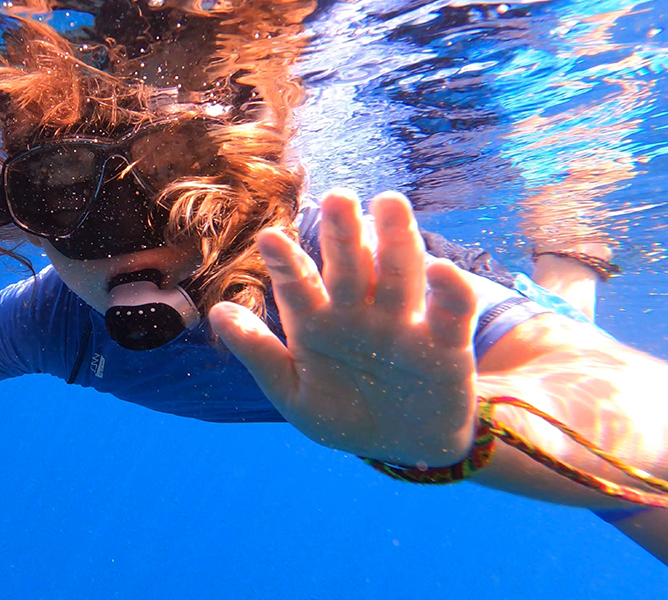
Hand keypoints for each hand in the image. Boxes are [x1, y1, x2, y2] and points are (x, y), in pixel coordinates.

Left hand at [210, 190, 479, 465]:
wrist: (402, 446)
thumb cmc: (341, 412)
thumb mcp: (292, 391)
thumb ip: (259, 353)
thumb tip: (217, 312)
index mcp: (318, 319)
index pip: (300, 282)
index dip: (287, 261)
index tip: (269, 239)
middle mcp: (359, 311)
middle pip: (350, 266)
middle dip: (343, 233)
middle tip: (337, 198)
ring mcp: (401, 323)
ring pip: (398, 275)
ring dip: (396, 241)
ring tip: (389, 204)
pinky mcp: (446, 345)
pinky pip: (450, 314)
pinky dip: (450, 292)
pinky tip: (442, 270)